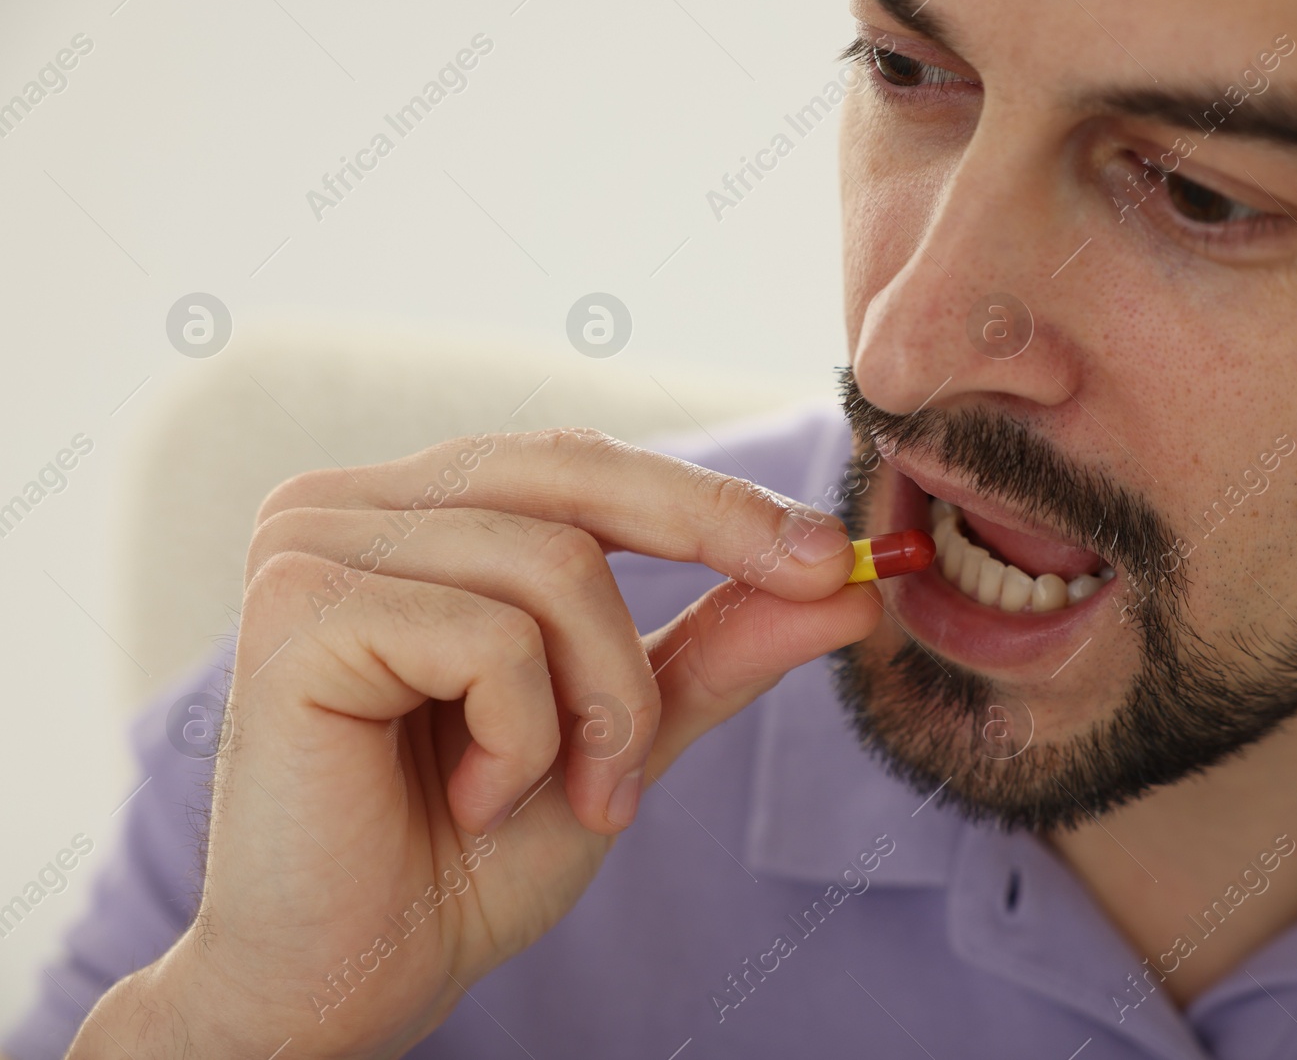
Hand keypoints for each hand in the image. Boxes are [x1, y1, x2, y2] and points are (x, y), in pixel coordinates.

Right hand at [67, 428, 878, 1059]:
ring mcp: (312, 550)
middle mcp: (350, 507)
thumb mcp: (620, 733)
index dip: (711, 499)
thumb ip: (715, 648)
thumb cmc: (465, 860)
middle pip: (575, 475)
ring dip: (605, 704)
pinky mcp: (296, 613)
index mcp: (415, 517)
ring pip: (557, 565)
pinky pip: (492, 640)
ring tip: (572, 792)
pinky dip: (525, 738)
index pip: (581, 465)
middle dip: (711, 544)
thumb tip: (844, 581)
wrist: (349, 985)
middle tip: (818, 593)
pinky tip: (474, 802)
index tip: (832, 550)